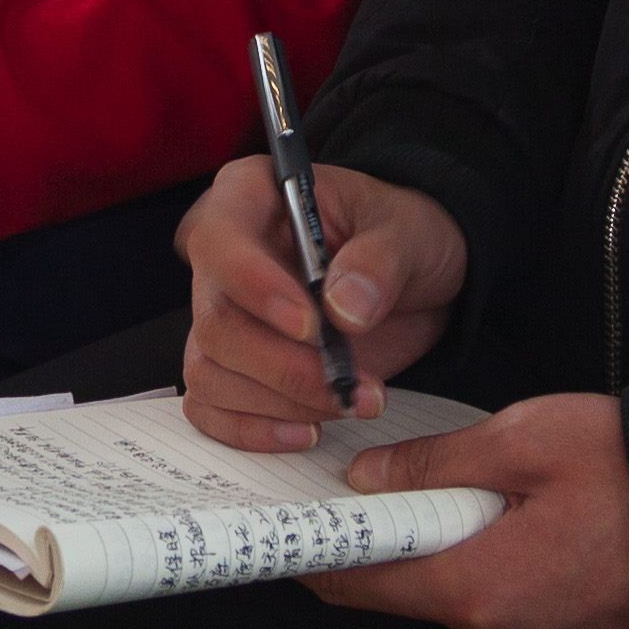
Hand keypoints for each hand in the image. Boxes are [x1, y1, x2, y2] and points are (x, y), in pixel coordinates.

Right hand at [176, 156, 466, 449]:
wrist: (417, 283)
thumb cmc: (401, 237)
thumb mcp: (409, 232)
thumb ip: (380, 261)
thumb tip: (345, 308)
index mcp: (249, 198)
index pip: (220, 240)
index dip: (255, 287)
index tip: (311, 326)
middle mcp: (223, 258)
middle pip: (216, 322)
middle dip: (283, 367)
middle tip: (346, 385)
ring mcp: (224, 315)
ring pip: (211, 372)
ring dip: (280, 403)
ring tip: (348, 402)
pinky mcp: (233, 366)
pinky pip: (211, 408)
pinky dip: (254, 430)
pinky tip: (307, 431)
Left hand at [313, 395, 628, 628]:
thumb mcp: (525, 439)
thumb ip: (433, 465)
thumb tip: (365, 485)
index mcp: (479, 592)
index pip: (361, 584)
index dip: (322, 552)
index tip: (295, 527)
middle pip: (424, 596)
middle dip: (429, 542)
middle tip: (470, 486)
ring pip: (476, 615)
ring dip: (484, 567)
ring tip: (540, 515)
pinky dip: (527, 596)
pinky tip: (568, 553)